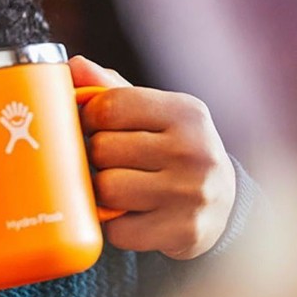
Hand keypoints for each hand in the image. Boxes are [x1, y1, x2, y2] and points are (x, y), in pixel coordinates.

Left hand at [69, 56, 234, 258]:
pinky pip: (118, 230)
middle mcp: (194, 150)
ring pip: (107, 190)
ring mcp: (191, 193)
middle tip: (111, 163)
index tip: (94, 126)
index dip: (89, 118)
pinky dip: (116, 226)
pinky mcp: (183, 231)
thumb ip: (111, 89)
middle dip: (97, 158)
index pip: (110, 106)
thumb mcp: (153, 114)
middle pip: (103, 149)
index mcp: (185, 112)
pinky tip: (134, 216)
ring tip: (120, 188)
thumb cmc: (172, 150)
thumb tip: (73, 65)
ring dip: (102, 193)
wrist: (223, 204)